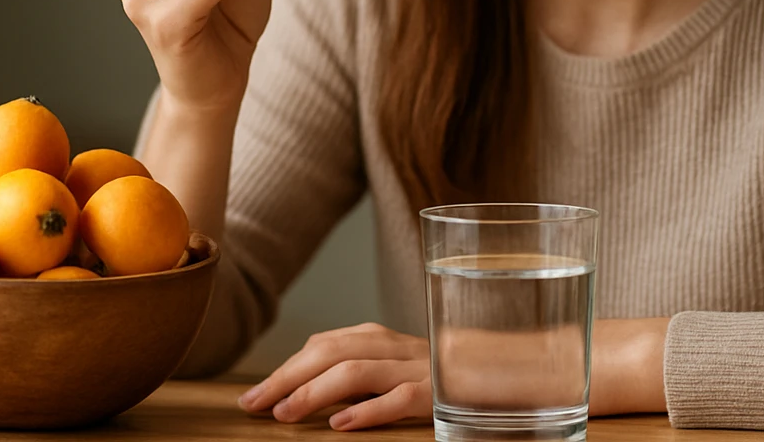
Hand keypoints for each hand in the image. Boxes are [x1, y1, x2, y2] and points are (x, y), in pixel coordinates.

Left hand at [236, 323, 429, 429]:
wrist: (510, 375)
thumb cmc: (443, 380)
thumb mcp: (395, 372)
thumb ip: (358, 374)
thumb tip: (298, 392)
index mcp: (384, 338)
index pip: (325, 344)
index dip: (286, 368)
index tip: (254, 395)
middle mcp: (398, 347)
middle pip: (332, 352)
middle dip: (286, 377)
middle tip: (253, 405)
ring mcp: (421, 368)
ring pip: (359, 370)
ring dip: (315, 392)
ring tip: (285, 414)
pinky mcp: (441, 394)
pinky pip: (400, 398)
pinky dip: (368, 410)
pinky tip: (341, 425)